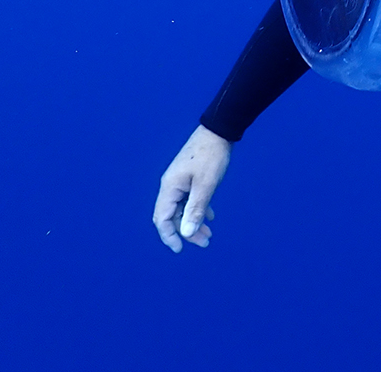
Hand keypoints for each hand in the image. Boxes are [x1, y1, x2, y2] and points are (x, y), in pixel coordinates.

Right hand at [153, 125, 230, 251]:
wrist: (219, 130)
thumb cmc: (211, 156)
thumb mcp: (206, 185)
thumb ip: (195, 210)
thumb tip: (186, 233)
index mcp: (170, 187)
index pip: (162, 218)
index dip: (169, 236)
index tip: (180, 249)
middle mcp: (171, 185)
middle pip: (172, 216)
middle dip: (186, 231)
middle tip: (205, 242)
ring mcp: (180, 181)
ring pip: (182, 208)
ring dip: (193, 222)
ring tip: (209, 234)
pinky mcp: (190, 177)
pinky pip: (190, 198)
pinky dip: (198, 209)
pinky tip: (210, 216)